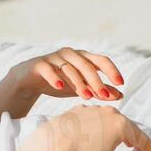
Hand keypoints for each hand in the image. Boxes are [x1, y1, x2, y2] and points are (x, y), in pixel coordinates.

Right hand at [8, 47, 123, 102]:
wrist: (30, 80)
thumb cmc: (60, 82)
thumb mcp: (81, 88)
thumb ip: (98, 91)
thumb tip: (120, 96)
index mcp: (83, 58)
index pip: (101, 60)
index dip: (112, 70)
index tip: (121, 83)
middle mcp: (71, 54)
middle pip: (87, 65)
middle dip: (97, 81)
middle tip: (104, 96)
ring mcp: (54, 57)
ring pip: (69, 68)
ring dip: (79, 82)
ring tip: (86, 96)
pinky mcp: (40, 64)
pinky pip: (48, 69)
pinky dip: (54, 77)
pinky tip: (60, 87)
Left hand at [32, 106, 150, 150]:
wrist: (52, 143)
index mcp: (121, 126)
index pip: (141, 139)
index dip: (150, 149)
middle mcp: (111, 113)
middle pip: (129, 127)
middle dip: (137, 140)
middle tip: (143, 150)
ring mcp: (95, 109)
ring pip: (113, 121)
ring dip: (120, 132)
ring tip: (124, 141)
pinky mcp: (80, 110)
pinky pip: (97, 119)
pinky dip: (103, 127)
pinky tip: (101, 135)